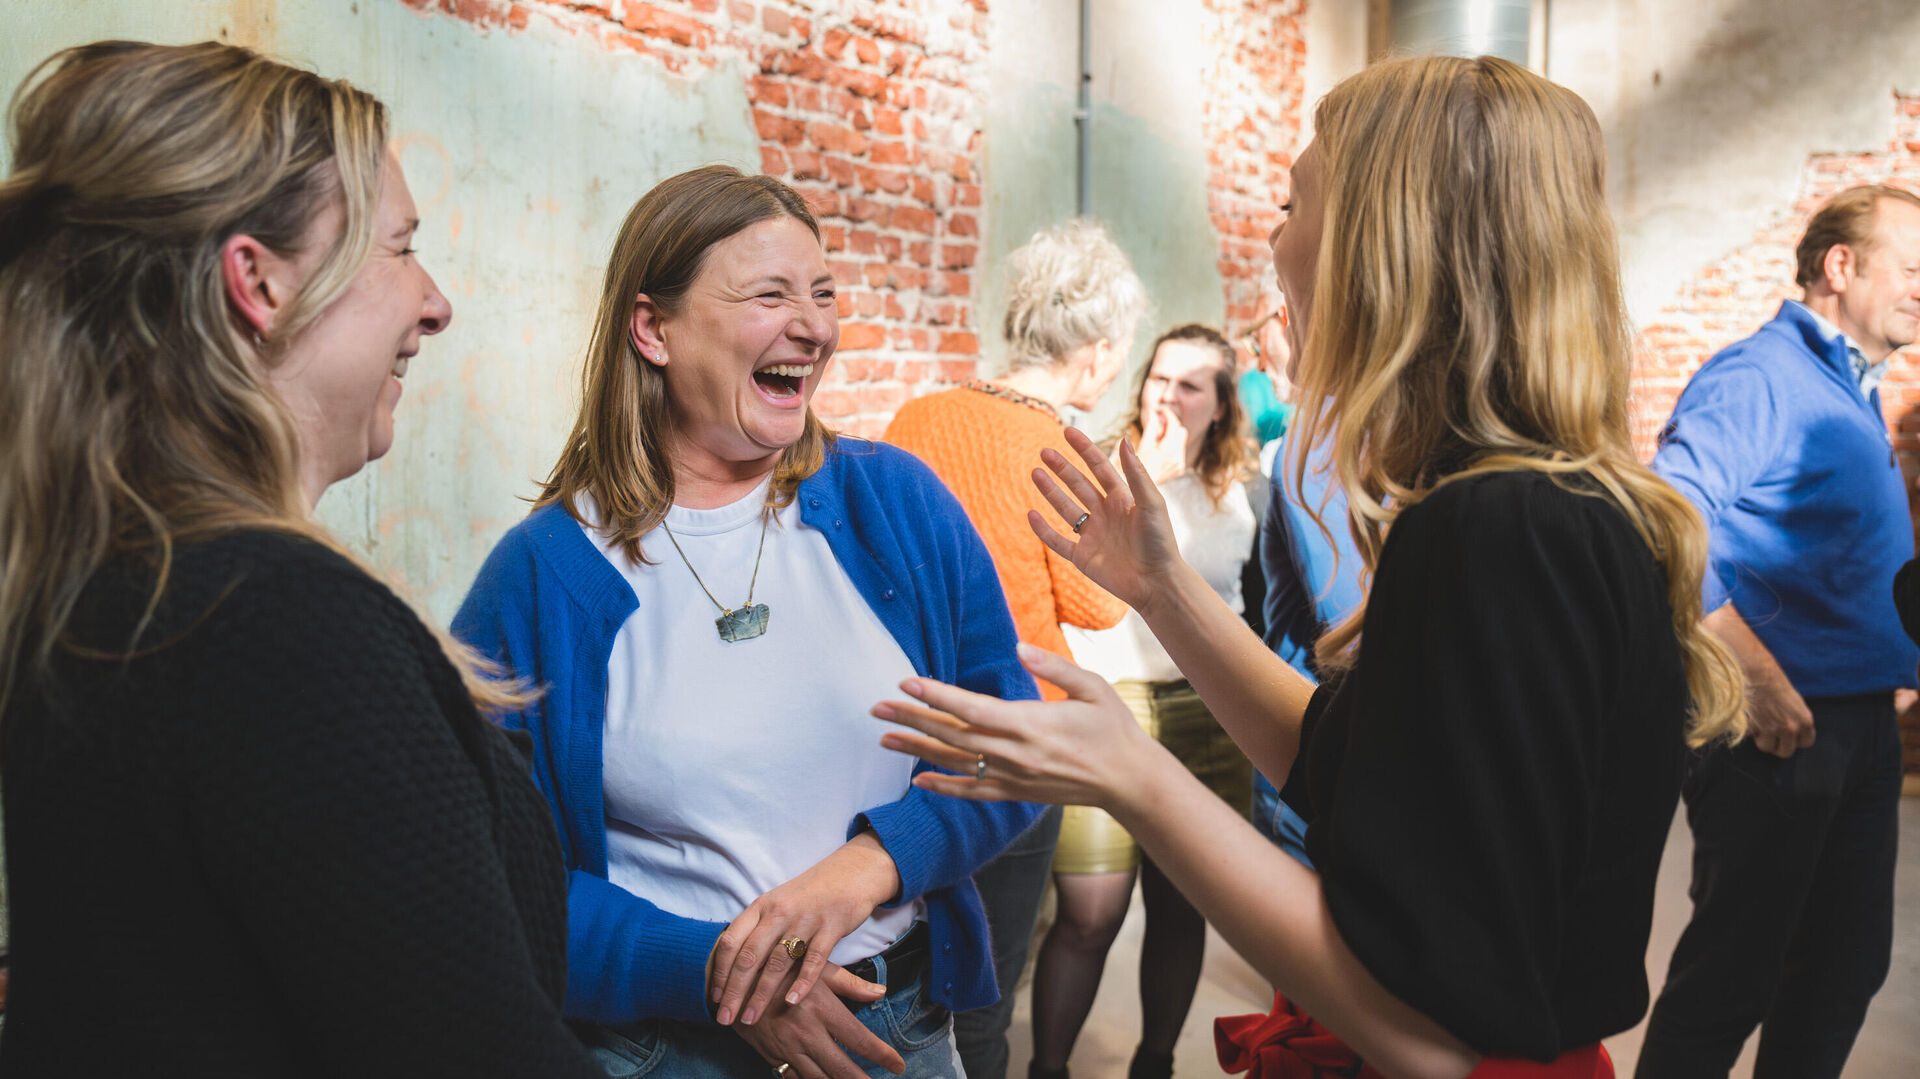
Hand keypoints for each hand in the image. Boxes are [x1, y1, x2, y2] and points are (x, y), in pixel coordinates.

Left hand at [709, 832, 900, 1023]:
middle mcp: (779, 912)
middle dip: (734, 992)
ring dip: (761, 994)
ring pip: (777, 963)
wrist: (851, 871)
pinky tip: (791, 1002)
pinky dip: (801, 983)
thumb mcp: (778, 903)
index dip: (719, 972)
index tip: (714, 997)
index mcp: (761, 906)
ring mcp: (805, 919)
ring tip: (751, 1018)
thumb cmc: (810, 894)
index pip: (730, 942)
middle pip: (749, 957)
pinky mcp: (831, 927)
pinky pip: (813, 960)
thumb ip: (758, 929)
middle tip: (724, 1019)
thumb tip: (732, 963)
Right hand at [732, 965, 903, 1078]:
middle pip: (842, 1067)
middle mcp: (806, 1032)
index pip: (860, 1039)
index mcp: (822, 1008)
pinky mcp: (772, 1055)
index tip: (898, 1064)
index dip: (882, 1055)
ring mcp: (787, 1047)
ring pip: (820, 1078)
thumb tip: (880, 991)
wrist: (733, 979)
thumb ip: (850, 984)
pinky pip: (795, 1078)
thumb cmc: (779, 967)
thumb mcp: (815, 968)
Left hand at [874, 642, 1164, 812]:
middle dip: (912, 719)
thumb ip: (1053, 666)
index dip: (936, 695)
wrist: (1129, 781)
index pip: (971, 707)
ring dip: (917, 750)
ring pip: (955, 763)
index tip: (906, 681)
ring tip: (884, 739)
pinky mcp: (1017, 793)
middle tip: (877, 707)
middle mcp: (1015, 754)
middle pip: (952, 735)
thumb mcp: (1093, 687)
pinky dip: (942, 787)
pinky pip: (972, 792)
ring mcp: (1014, 777)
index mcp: (1031, 723)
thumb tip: (1019, 647)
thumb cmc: (1113, 728)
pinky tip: (917, 780)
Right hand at [1033, 426, 1186, 613]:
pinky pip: (1058, 541)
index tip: (1068, 431)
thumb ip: (1136, 473)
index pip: (1099, 468)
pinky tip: (1031, 514)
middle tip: (1045, 451)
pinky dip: (1043, 530)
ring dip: (1050, 491)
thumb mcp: (1151, 503)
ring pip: (1066, 509)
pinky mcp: (1083, 558)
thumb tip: (1124, 438)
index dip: (1084, 449)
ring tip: (1035, 473)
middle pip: (1079, 485)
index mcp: (1123, 499)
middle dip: (1062, 468)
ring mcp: (1093, 536)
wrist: (1157, 583)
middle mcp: (1106, 514)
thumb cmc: (1160, 543)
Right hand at [1131, 409, 1186, 484]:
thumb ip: (1151, 429)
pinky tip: (1157, 451)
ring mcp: (1178, 466)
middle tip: (1156, 423)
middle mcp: (1177, 460)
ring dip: (1169, 436)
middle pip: (1181, 431)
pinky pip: (1178, 451)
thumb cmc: (1132, 472)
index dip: (1167, 414)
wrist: (1135, 497)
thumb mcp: (1141, 446)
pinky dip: (1169, 446)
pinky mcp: (1178, 470)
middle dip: (1170, 425)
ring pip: (1180, 441)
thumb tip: (1155, 413)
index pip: (1174, 425)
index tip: (1159, 409)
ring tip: (1155, 439)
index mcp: (1167, 453)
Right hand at [1746, 669, 1814, 758]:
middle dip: (1777, 745)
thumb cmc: (1776, 684)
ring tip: (1759, 726)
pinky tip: (1750, 719)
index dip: (1796, 740)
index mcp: (1805, 721)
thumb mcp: (1795, 704)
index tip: (1788, 735)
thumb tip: (1789, 735)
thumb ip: (1796, 721)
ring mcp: (1773, 729)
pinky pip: (1752, 737)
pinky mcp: (1756, 728)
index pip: (1806, 743)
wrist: (1758, 675)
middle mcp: (1791, 728)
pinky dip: (1749, 731)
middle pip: (1786, 752)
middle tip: (1770, 735)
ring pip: (1767, 747)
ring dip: (1761, 739)